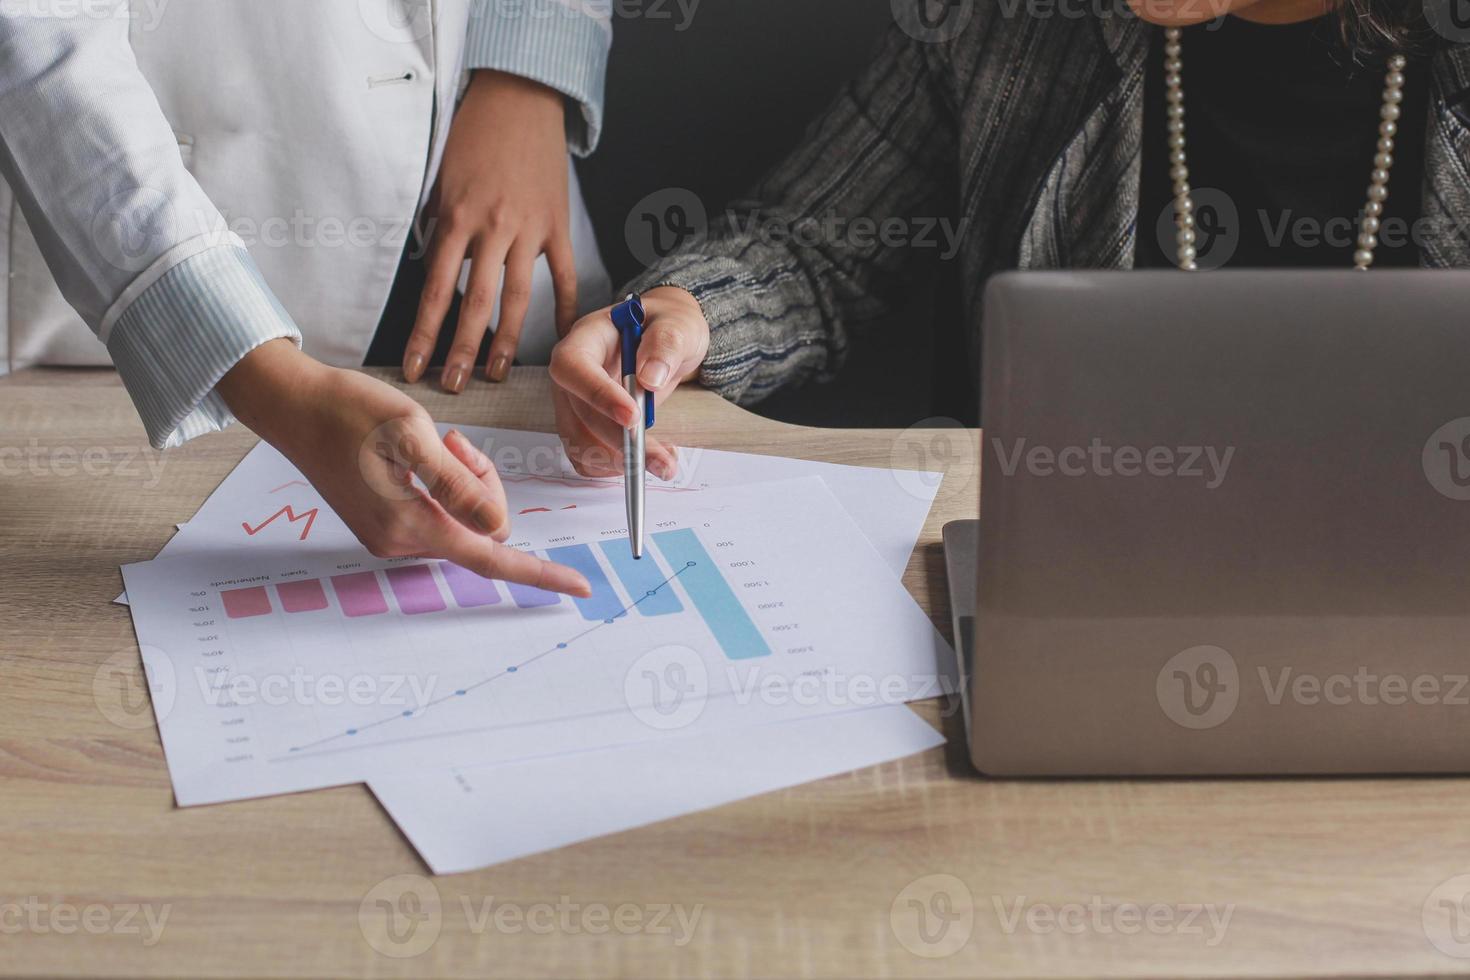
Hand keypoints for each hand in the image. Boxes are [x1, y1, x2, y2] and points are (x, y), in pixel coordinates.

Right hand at [219, 340, 590, 596]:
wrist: (294, 406)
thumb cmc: (349, 411)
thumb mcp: (411, 435)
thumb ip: (456, 485)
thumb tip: (497, 527)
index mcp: (412, 525)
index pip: (492, 558)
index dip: (540, 573)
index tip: (581, 587)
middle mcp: (402, 541)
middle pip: (482, 528)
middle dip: (484, 484)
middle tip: (455, 442)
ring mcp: (392, 534)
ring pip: (464, 516)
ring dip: (463, 478)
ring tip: (434, 441)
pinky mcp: (386, 520)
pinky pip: (440, 510)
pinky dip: (445, 481)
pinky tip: (420, 451)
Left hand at [402, 69, 576, 391]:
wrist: (518, 97)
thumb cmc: (472, 135)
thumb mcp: (441, 180)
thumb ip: (441, 229)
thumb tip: (438, 273)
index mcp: (458, 218)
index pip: (436, 291)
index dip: (424, 334)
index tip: (414, 365)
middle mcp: (494, 229)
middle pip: (476, 304)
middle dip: (463, 350)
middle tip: (453, 384)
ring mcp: (530, 229)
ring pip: (518, 297)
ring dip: (505, 340)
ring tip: (495, 372)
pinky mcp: (557, 224)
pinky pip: (563, 274)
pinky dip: (563, 307)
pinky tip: (558, 335)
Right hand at [549, 287, 709, 478]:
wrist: (669, 342)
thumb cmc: (670, 326)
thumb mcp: (679, 325)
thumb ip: (666, 344)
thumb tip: (650, 378)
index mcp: (588, 337)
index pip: (573, 366)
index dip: (597, 395)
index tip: (632, 417)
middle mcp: (574, 372)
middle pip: (579, 413)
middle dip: (619, 441)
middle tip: (660, 458)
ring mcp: (576, 402)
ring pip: (580, 443)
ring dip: (619, 461)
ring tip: (663, 460)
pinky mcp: (585, 425)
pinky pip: (588, 457)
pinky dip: (616, 467)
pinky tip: (649, 459)